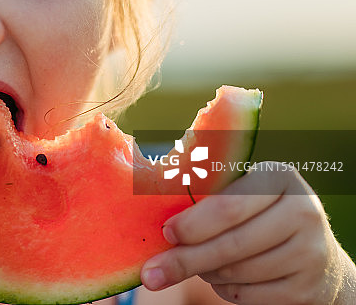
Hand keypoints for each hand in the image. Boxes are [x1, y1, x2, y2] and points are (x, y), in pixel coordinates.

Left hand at [140, 163, 353, 303]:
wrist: (317, 255)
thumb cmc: (259, 214)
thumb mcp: (242, 192)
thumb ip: (207, 196)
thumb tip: (153, 216)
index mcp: (279, 177)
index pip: (228, 205)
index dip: (192, 223)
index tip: (165, 233)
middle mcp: (304, 211)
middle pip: (230, 244)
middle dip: (185, 259)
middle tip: (152, 272)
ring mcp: (312, 252)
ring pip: (237, 272)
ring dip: (206, 273)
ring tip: (199, 264)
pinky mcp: (310, 288)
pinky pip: (250, 296)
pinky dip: (226, 290)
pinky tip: (223, 278)